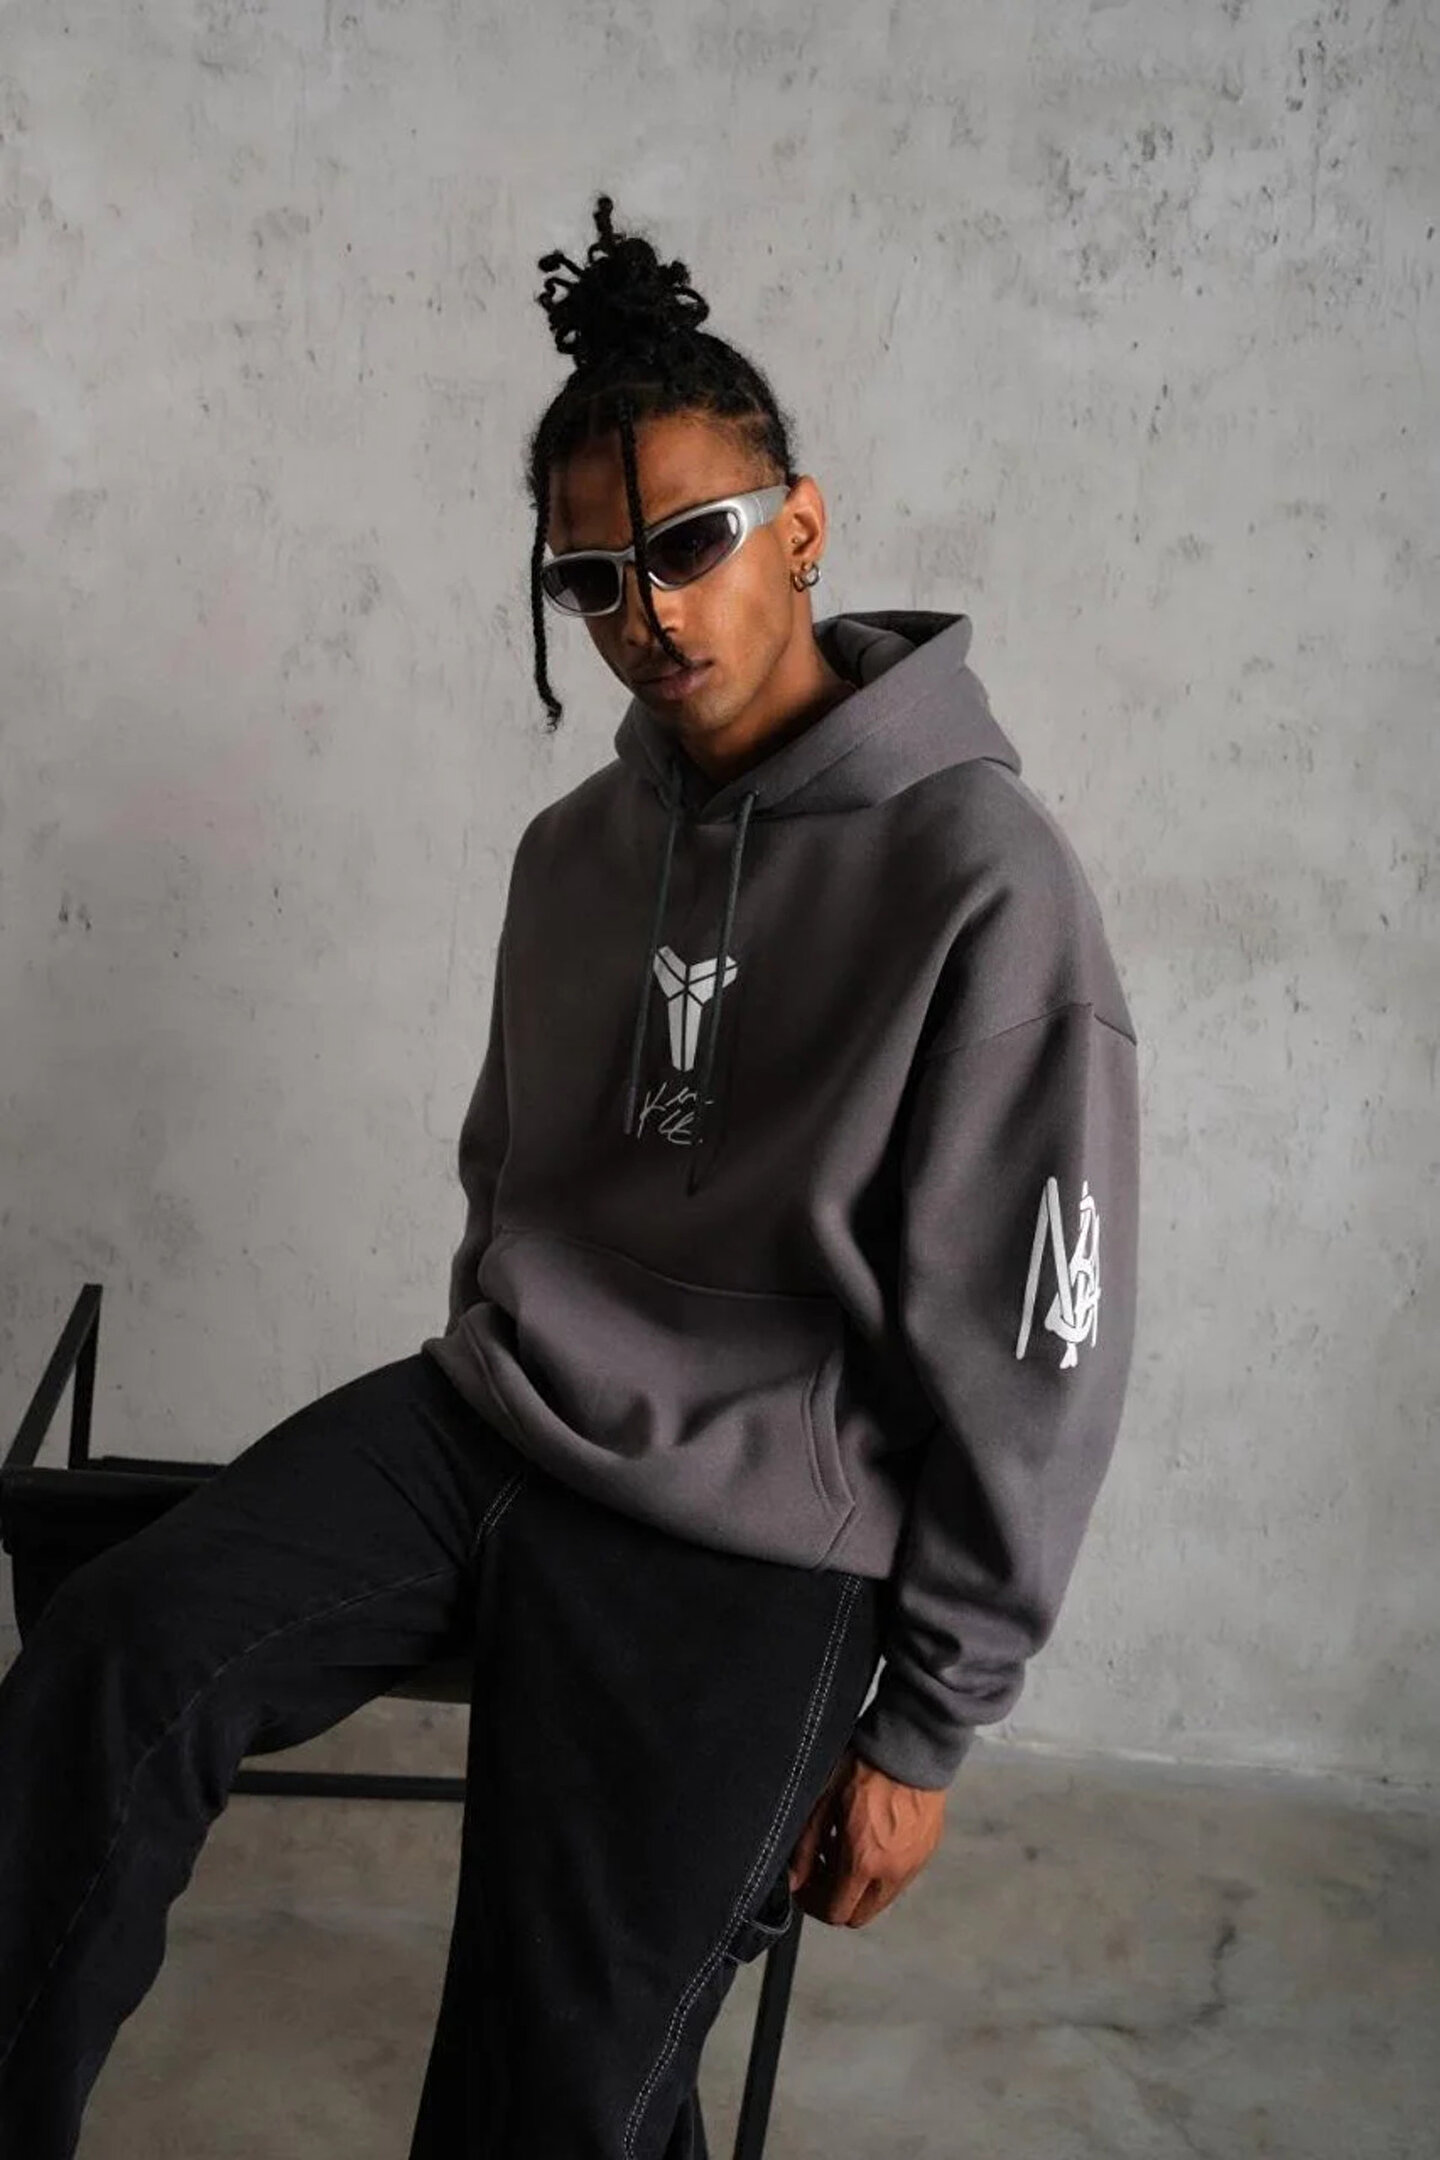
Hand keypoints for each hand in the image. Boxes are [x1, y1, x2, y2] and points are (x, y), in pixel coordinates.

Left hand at [785, 1746, 946, 1927]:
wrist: (912, 1744)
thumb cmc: (864, 1766)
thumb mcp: (823, 1801)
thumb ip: (805, 1846)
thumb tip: (794, 1881)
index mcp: (864, 1861)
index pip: (836, 1912)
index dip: (814, 1904)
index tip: (805, 1885)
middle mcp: (892, 1872)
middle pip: (859, 1915)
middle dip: (836, 1901)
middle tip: (823, 1870)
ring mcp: (914, 1864)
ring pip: (880, 1899)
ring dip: (860, 1888)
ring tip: (846, 1851)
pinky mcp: (927, 1852)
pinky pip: (899, 1879)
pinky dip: (881, 1872)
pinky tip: (870, 1841)